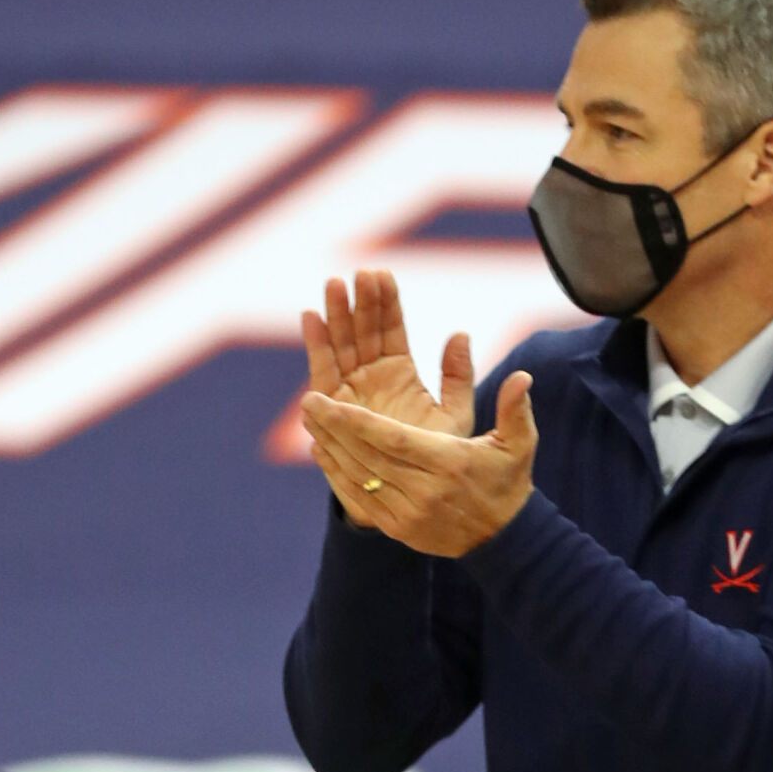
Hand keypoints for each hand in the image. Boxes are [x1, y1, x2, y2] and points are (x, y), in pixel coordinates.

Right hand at [301, 269, 475, 525]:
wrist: (418, 498)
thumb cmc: (441, 458)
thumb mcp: (456, 414)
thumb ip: (459, 376)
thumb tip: (461, 333)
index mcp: (401, 374)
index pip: (392, 330)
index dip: (387, 304)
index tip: (383, 275)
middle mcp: (372, 378)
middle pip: (362, 331)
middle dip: (359, 302)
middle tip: (358, 273)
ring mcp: (351, 391)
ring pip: (341, 346)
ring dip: (336, 316)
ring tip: (334, 285)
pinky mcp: (335, 409)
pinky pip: (323, 373)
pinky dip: (316, 346)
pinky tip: (311, 317)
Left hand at [302, 370, 537, 558]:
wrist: (505, 540)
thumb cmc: (508, 483)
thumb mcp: (519, 445)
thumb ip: (515, 408)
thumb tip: (522, 376)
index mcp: (449, 463)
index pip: (393, 440)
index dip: (357, 422)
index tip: (328, 401)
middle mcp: (425, 490)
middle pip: (368, 456)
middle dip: (334, 428)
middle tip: (307, 400)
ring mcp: (410, 513)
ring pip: (360, 476)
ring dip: (331, 447)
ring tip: (310, 420)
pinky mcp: (400, 529)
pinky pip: (361, 499)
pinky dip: (338, 475)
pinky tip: (322, 452)